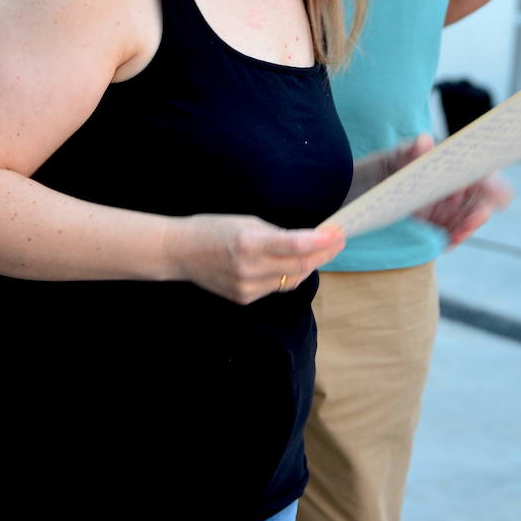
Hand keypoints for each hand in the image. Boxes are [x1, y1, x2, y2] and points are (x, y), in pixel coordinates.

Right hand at [166, 216, 344, 304]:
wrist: (180, 252)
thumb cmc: (213, 229)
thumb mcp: (247, 222)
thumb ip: (277, 234)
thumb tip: (307, 240)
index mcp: (249, 243)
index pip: (295, 246)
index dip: (321, 241)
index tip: (338, 233)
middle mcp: (250, 268)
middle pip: (300, 266)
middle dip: (324, 253)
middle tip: (339, 240)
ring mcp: (247, 287)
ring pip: (292, 280)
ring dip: (311, 265)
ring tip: (324, 250)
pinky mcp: (244, 299)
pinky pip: (277, 288)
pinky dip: (290, 275)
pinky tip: (297, 264)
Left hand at [388, 133, 513, 247]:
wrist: (374, 186)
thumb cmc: (396, 164)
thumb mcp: (402, 155)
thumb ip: (413, 150)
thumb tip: (423, 139)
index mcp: (459, 170)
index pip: (484, 175)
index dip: (495, 183)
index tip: (501, 193)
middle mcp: (459, 192)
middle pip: (483, 201)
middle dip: (485, 207)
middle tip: (482, 213)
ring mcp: (451, 212)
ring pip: (470, 220)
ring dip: (471, 225)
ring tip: (467, 227)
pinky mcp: (439, 230)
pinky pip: (453, 236)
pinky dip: (455, 238)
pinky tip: (452, 239)